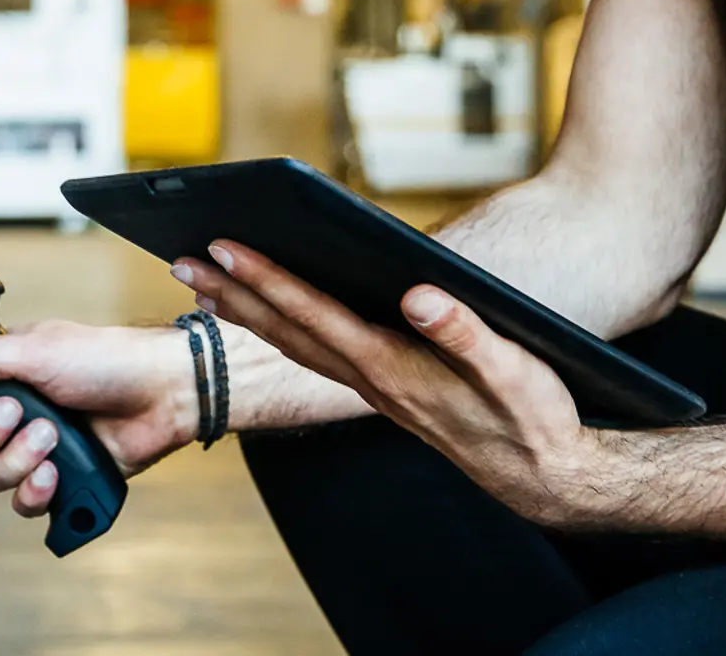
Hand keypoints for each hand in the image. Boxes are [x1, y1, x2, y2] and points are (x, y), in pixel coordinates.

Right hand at [0, 321, 197, 518]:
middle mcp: (17, 412)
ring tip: (53, 437)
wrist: (162, 392)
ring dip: (18, 459)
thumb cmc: (109, 359)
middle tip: (23, 413)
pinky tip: (55, 474)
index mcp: (8, 374)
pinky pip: (23, 504)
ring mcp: (37, 447)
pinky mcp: (60, 478)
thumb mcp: (40, 346)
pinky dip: (34, 492)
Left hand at [172, 244, 596, 526]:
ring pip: (294, 346)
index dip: (268, 280)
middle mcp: (372, 379)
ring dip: (246, 314)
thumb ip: (464, 333)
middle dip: (233, 296)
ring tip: (207, 284)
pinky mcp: (385, 390)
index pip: (315, 317)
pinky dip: (282, 330)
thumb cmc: (530, 418)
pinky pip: (317, 356)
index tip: (225, 249)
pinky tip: (272, 315)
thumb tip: (417, 294)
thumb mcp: (511, 372)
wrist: (542, 477)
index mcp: (393, 367)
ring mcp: (374, 388)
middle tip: (184, 261)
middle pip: (285, 333)